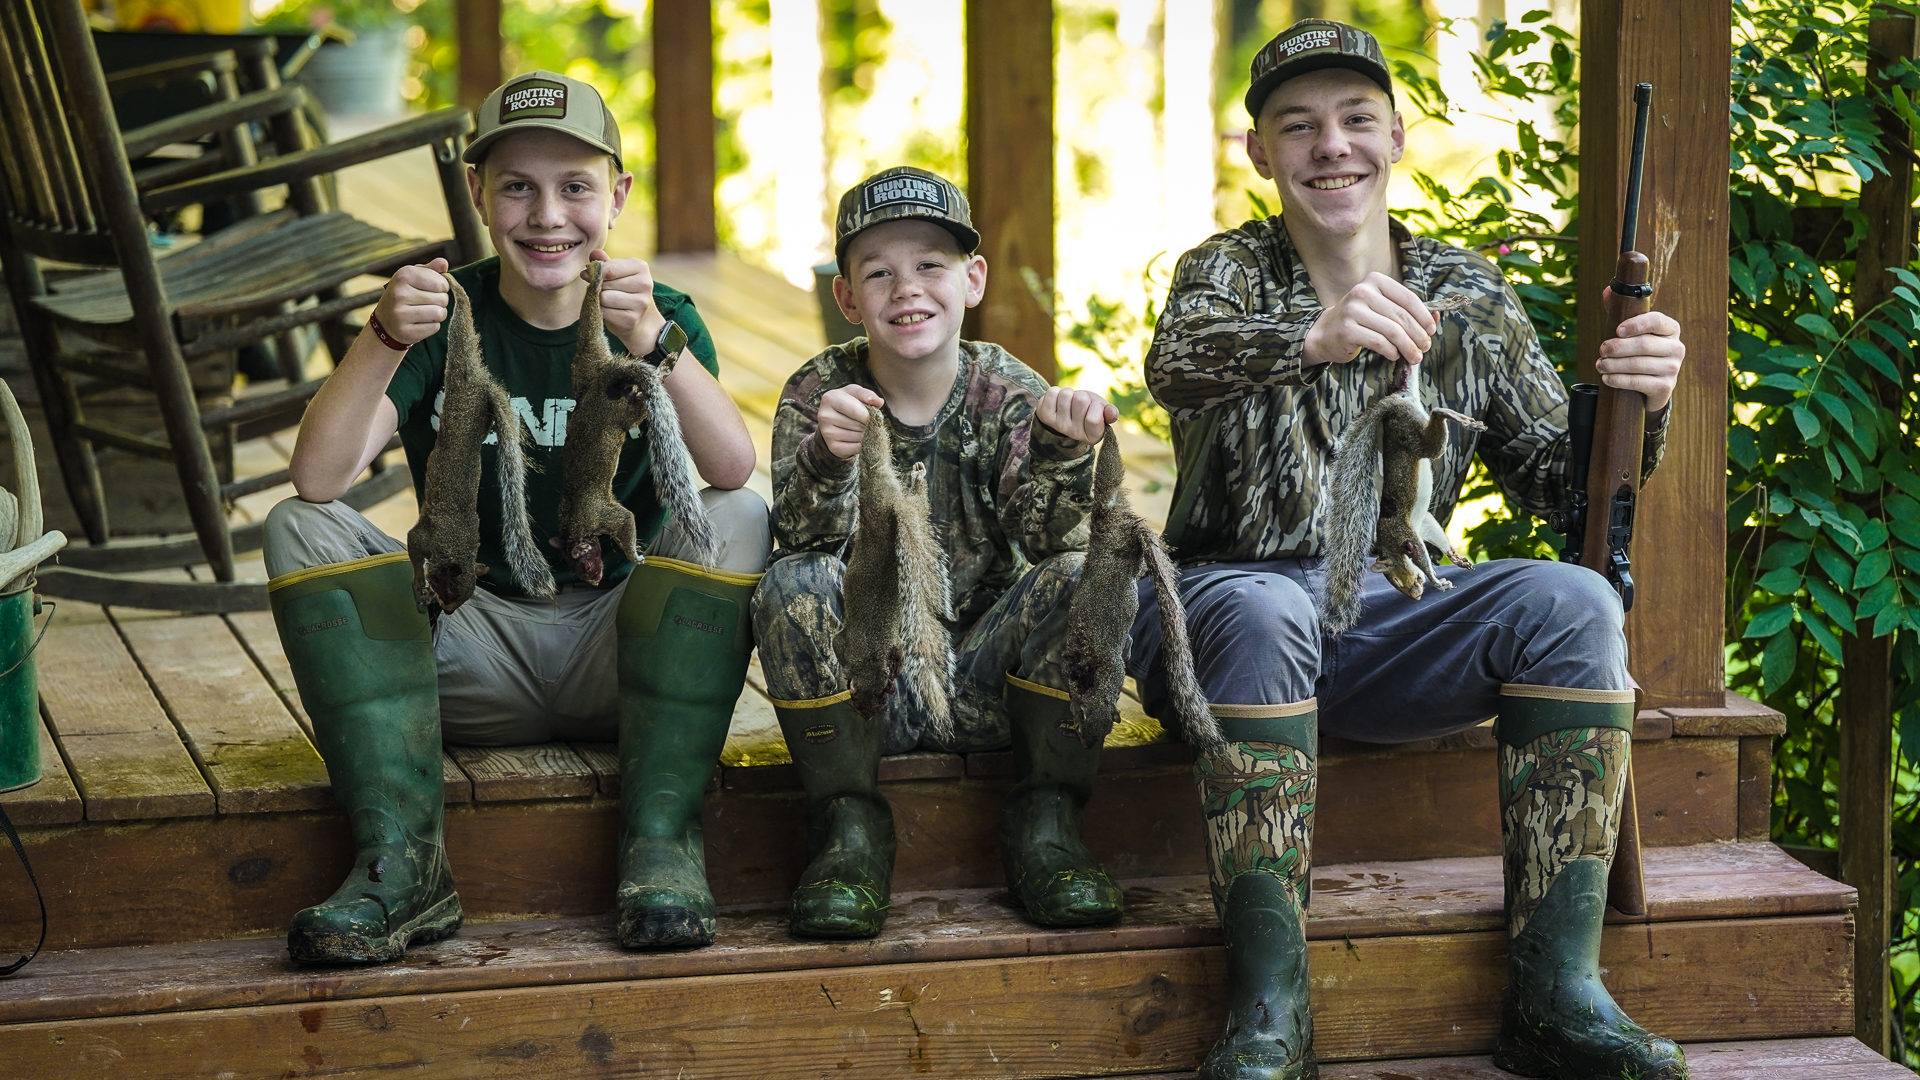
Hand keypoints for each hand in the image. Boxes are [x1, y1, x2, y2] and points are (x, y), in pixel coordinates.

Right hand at [374, 258, 450, 345]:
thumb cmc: (405, 294)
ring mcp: (400, 314)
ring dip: (438, 314)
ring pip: (440, 313)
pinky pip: (434, 328)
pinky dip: (432, 326)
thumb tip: (443, 263)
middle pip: (442, 299)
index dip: (443, 287)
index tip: (433, 289)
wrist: (386, 321)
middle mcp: (399, 293)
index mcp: (403, 275)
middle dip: (440, 301)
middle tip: (427, 302)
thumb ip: (431, 270)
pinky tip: (420, 323)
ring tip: (426, 312)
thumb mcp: (415, 277)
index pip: (442, 283)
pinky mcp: (405, 331)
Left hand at [588, 250, 668, 355]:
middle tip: (606, 291)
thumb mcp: (618, 273)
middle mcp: (644, 284)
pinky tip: (611, 312)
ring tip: (608, 301)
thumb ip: (605, 262)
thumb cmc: (625, 291)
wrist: (642, 319)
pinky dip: (602, 312)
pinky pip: (604, 312)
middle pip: (604, 283)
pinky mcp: (632, 319)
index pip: (608, 268)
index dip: (595, 273)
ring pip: (603, 298)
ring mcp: (640, 303)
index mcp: (641, 267)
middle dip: (599, 287)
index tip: (592, 276)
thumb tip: (593, 253)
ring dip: (599, 300)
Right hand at [818, 384, 884, 458]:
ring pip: (858, 437)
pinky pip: (856, 448)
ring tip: (863, 428)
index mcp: (830, 398)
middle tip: (868, 422)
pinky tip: (859, 438)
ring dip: (867, 434)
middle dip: (869, 425)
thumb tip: (879, 402)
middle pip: (858, 425)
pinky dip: (863, 444)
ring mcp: (827, 433)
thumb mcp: (856, 393)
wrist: (834, 418)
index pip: (856, 411)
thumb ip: (868, 395)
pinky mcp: (832, 447)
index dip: (870, 415)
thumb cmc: (848, 402)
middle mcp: (825, 416)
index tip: (875, 416)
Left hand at [1036, 387, 1118, 446]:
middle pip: (1081, 400)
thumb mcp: (1102, 412)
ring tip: (1069, 403)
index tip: (1094, 408)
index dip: (1096, 406)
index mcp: (1093, 435)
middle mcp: (1074, 434)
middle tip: (1080, 404)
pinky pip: (1052, 392)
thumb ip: (1110, 413)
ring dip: (1069, 394)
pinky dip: (1056, 392)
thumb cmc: (1088, 411)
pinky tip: (1058, 402)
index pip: (1094, 419)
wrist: (1065, 416)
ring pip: (1066, 394)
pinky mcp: (1044, 415)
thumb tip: (1112, 412)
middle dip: (1082, 397)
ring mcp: (1058, 426)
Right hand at [1303, 272, 1436, 366]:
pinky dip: (1391, 351)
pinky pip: (1379, 342)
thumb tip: (1436, 319)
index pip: (1407, 298)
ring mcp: (1353, 310)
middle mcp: (1363, 292)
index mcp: (1375, 280)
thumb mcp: (1382, 308)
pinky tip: (1395, 355)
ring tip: (1414, 356)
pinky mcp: (1347, 330)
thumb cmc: (1360, 320)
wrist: (1325, 333)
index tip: (1431, 330)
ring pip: (1392, 331)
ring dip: (1408, 347)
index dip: (1423, 316)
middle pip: (1401, 316)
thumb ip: (1406, 311)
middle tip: (1425, 348)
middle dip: (1418, 335)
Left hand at [1596, 291, 1684, 412]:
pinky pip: (1639, 382)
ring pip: (1639, 364)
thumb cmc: (1639, 353)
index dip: (1636, 324)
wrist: (1651, 386)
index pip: (1656, 320)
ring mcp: (1673, 368)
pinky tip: (1607, 378)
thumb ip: (1620, 311)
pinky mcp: (1665, 387)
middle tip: (1601, 350)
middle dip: (1618, 347)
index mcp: (1670, 329)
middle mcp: (1677, 347)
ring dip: (1614, 365)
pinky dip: (1619, 380)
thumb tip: (1608, 290)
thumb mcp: (1631, 332)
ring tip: (1600, 365)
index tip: (1617, 330)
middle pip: (1644, 344)